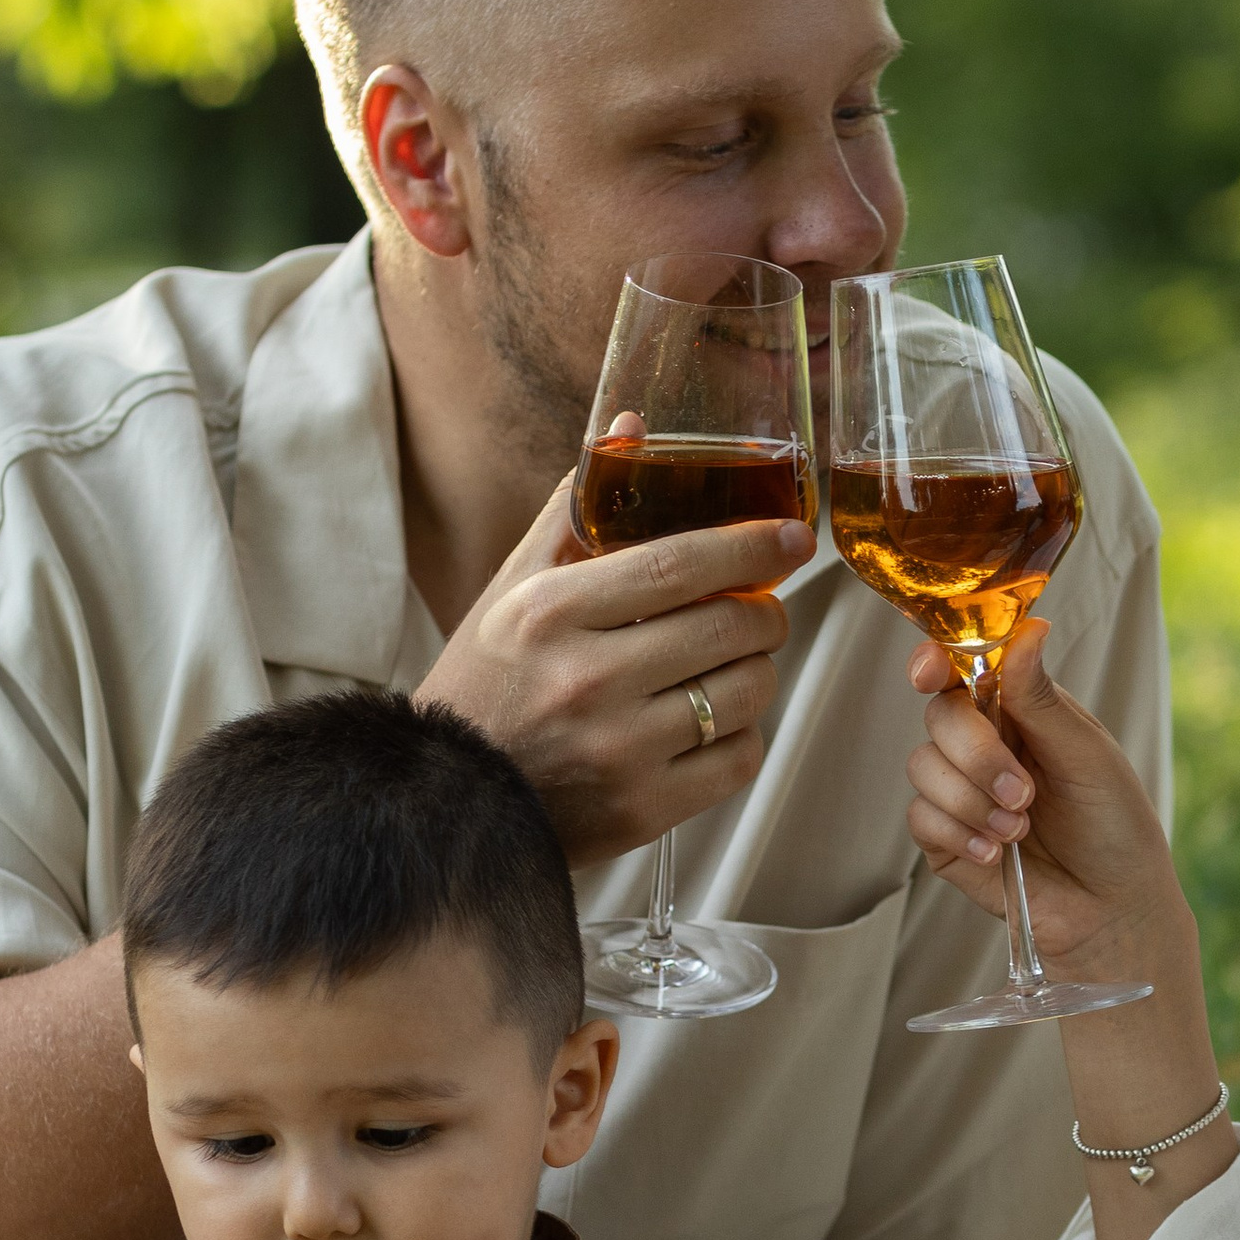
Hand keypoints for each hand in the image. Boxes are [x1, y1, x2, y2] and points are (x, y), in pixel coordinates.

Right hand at [417, 472, 811, 866]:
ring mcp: (618, 751)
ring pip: (747, 692)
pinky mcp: (643, 810)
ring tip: (727, 665)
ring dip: (756, 670)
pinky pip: (740, 757)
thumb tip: (632, 429)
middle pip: (729, 627)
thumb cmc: (486, 687)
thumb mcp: (513, 590)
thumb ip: (577, 510)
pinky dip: (742, 734)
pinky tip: (710, 722)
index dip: (751, 546)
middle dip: (764, 612)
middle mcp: (586, 680)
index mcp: (550, 614)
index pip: (681, 563)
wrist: (448, 803)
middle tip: (756, 609)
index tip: (790, 538)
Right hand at [903, 619, 1182, 966]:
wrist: (1112, 908)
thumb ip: (1043, 700)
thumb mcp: (1088, 756)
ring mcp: (961, 790)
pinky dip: (959, 833)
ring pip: (922, 767)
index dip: (937, 662)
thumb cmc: (1115, 826)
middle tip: (1023, 794)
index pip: (965, 670)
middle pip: (940, 716)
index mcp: (1020, 711)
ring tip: (1019, 830)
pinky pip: (921, 818)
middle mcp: (985, 744)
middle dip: (976, 754)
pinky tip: (997, 854)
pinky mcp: (945, 838)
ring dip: (971, 800)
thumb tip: (1028, 632)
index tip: (931, 671)